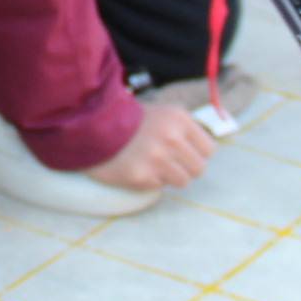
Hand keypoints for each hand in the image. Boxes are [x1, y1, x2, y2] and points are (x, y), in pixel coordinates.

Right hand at [85, 103, 213, 191]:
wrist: (92, 126)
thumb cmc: (129, 120)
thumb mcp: (162, 113)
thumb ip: (184, 130)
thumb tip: (203, 151)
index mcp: (179, 119)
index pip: (209, 149)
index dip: (197, 153)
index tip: (185, 153)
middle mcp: (172, 138)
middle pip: (199, 168)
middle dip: (185, 168)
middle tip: (169, 162)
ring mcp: (157, 159)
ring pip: (183, 181)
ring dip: (169, 176)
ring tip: (152, 165)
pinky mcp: (142, 176)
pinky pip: (160, 186)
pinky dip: (150, 180)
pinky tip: (137, 167)